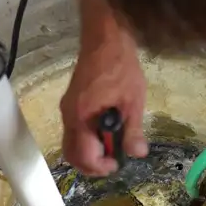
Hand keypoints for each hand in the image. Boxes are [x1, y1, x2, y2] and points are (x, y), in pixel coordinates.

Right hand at [60, 33, 147, 175]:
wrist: (105, 39)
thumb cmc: (120, 67)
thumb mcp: (133, 100)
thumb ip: (133, 130)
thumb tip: (137, 153)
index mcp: (81, 117)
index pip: (83, 156)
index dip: (100, 166)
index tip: (117, 163)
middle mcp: (69, 116)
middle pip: (72, 155)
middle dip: (92, 165)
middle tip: (113, 163)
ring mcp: (68, 110)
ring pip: (71, 145)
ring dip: (89, 153)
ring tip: (112, 149)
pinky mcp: (71, 105)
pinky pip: (74, 132)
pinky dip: (87, 141)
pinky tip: (106, 133)